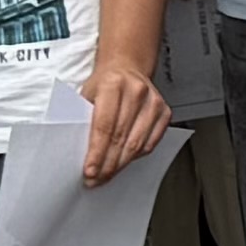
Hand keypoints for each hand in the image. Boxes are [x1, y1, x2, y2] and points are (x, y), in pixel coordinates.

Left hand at [80, 57, 169, 184]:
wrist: (127, 67)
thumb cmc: (104, 83)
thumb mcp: (87, 95)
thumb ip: (85, 120)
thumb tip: (81, 153)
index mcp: (113, 84)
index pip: (105, 126)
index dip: (97, 152)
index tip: (89, 171)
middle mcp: (136, 91)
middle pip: (121, 137)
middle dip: (107, 163)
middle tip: (96, 178)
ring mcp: (154, 101)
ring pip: (137, 144)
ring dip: (120, 164)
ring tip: (107, 174)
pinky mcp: (164, 111)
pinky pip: (151, 142)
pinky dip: (136, 156)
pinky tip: (124, 162)